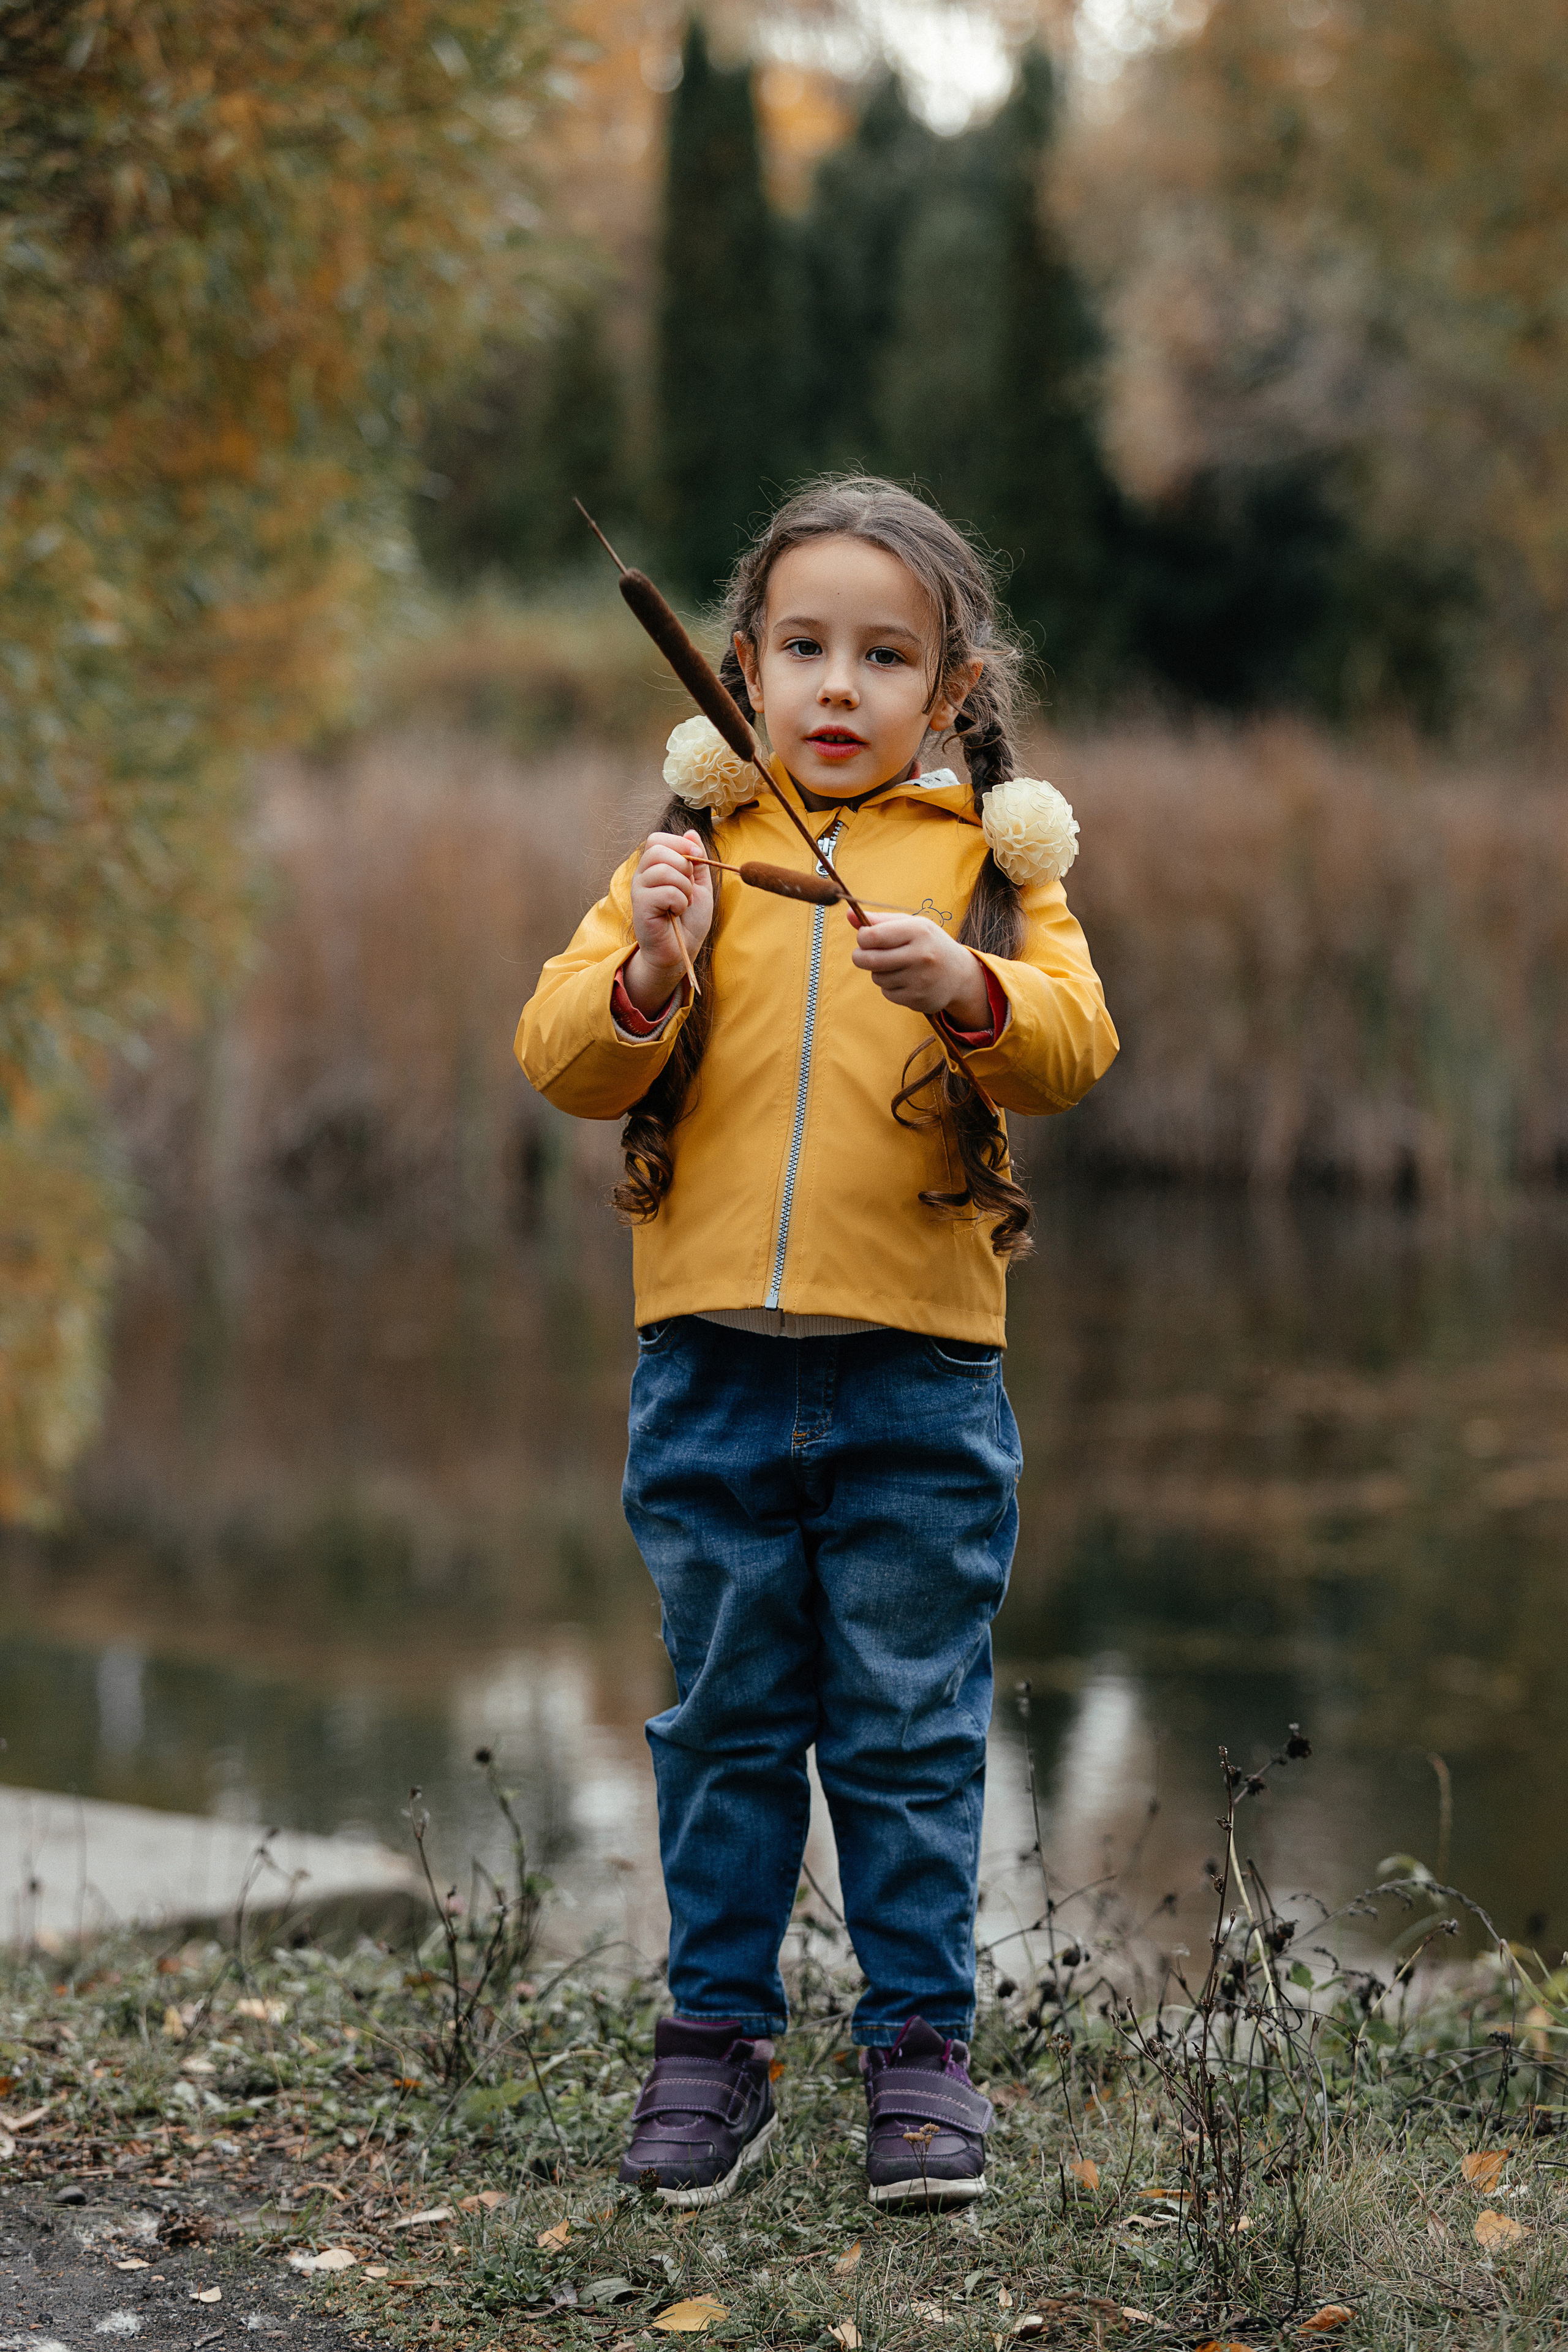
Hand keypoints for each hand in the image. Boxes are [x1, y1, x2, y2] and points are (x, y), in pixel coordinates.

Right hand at [625, 829, 713, 1014]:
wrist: (681, 951)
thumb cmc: (688, 921)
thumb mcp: (699, 885)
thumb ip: (697, 860)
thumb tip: (691, 832)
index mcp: (654, 867)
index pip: (657, 839)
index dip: (679, 843)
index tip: (697, 858)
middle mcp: (642, 875)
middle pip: (657, 849)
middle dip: (683, 866)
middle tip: (687, 888)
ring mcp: (639, 891)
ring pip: (664, 870)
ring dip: (684, 888)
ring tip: (683, 904)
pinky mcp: (640, 907)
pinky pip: (665, 892)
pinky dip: (680, 902)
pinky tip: (675, 914)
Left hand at [848, 911, 990, 1025]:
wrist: (959, 975)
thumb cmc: (928, 944)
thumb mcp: (911, 925)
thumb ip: (880, 920)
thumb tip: (848, 914)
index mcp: (918, 931)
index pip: (872, 936)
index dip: (861, 937)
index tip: (865, 938)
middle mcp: (920, 955)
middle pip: (869, 959)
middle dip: (860, 957)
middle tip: (862, 955)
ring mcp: (919, 980)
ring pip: (877, 977)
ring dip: (878, 972)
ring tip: (896, 966)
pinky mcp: (917, 999)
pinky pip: (887, 993)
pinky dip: (889, 987)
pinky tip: (905, 980)